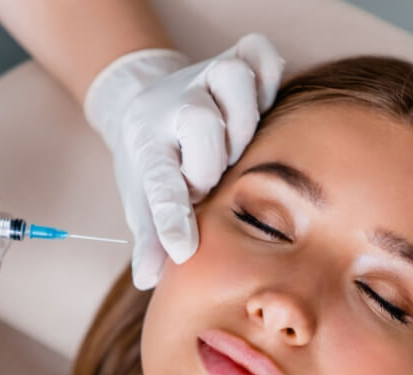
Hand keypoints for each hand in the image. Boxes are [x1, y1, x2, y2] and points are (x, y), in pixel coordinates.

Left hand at [84, 33, 283, 288]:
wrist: (150, 105)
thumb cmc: (156, 162)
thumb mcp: (144, 200)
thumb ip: (150, 238)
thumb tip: (146, 280)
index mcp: (147, 148)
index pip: (158, 184)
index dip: (171, 217)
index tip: (183, 248)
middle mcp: (174, 107)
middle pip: (200, 123)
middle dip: (211, 162)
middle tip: (210, 180)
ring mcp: (203, 77)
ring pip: (232, 80)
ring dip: (243, 119)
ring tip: (238, 145)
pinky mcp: (232, 58)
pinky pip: (260, 55)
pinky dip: (268, 76)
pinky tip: (261, 105)